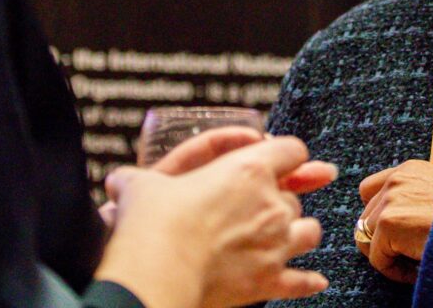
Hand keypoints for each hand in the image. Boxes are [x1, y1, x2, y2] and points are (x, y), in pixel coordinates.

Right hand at [95, 136, 336, 307]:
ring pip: (309, 232)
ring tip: (283, 237)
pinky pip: (301, 281)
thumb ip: (137, 179)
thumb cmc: (150, 223)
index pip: (292, 150)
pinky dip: (308, 280)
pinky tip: (315, 280)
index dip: (287, 153)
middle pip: (296, 197)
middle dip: (281, 201)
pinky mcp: (268, 282)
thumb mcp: (142, 185)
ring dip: (299, 233)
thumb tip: (116, 182)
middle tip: (260, 208)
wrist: (154, 273)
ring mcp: (274, 244)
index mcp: (250, 168)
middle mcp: (270, 204)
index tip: (277, 160)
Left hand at [356, 159, 432, 283]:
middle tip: (408, 255)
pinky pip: (378, 259)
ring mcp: (389, 199)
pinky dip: (394, 271)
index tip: (397, 235)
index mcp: (410, 170)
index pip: (370, 190)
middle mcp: (396, 179)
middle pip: (366, 217)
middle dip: (383, 240)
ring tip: (414, 263)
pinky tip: (417, 269)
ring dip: (389, 255)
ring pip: (368, 238)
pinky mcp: (388, 222)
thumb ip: (419, 199)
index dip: (378, 215)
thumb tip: (407, 223)